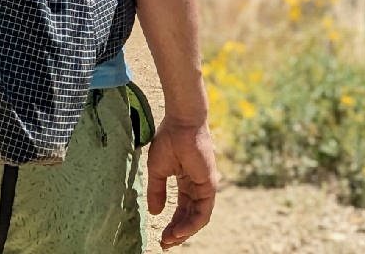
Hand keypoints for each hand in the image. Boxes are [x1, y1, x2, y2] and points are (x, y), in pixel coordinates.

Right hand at [146, 121, 217, 248]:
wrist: (181, 123)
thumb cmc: (169, 140)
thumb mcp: (157, 171)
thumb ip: (157, 191)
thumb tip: (154, 213)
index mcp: (187, 182)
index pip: (182, 209)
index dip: (172, 224)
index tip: (161, 236)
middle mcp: (197, 186)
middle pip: (190, 217)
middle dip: (178, 232)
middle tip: (164, 244)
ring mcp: (205, 186)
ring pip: (198, 218)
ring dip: (184, 232)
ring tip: (169, 240)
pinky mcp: (209, 185)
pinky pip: (203, 212)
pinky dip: (191, 224)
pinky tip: (179, 231)